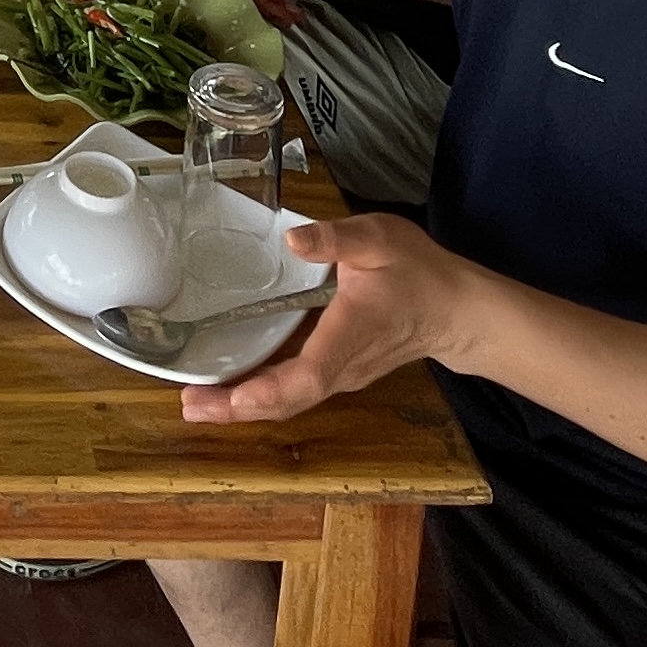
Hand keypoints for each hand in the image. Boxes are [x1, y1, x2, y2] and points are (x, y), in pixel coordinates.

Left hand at [179, 216, 471, 425]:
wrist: (456, 311)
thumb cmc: (418, 271)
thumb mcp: (379, 238)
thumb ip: (335, 239)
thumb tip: (291, 238)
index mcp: (350, 331)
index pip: (309, 375)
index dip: (267, 391)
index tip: (228, 397)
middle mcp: (344, 365)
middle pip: (290, 400)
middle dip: (238, 408)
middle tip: (189, 406)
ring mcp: (343, 376)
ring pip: (292, 402)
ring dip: (245, 407)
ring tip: (198, 403)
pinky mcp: (340, 375)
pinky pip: (298, 394)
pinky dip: (262, 397)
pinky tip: (234, 391)